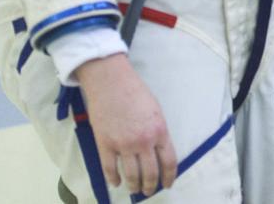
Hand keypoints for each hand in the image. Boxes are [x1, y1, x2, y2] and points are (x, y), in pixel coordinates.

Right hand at [75, 54, 176, 195]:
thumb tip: (158, 152)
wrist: (111, 82)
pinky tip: (116, 183)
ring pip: (131, 175)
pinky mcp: (105, 144)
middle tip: (148, 191)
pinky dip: (114, 179)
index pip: (169, 162)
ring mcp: (123, 144)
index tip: (167, 184)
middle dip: (150, 186)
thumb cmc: (135, 92)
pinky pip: (110, 169)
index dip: (169, 177)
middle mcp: (144, 141)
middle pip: (150, 173)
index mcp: (160, 131)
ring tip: (134, 190)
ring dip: (133, 186)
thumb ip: (158, 132)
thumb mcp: (156, 111)